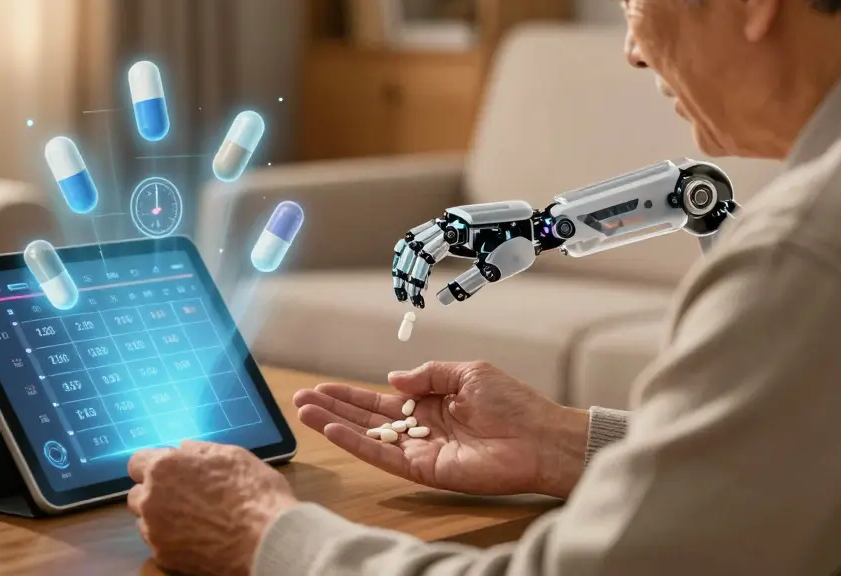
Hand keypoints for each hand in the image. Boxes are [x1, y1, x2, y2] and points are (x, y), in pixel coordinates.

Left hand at [128, 440, 298, 575]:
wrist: (266, 539)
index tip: (168, 472)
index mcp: (164, 468)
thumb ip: (199, 451)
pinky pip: (159, 544)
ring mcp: (155, 531)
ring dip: (162, 518)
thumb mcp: (231, 455)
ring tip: (193, 520)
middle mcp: (151, 499)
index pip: (136, 463)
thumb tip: (184, 449)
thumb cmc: (253, 492)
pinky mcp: (164, 557)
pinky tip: (198, 538)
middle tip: (184, 498)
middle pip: (137, 495)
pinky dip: (173, 541)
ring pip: (146, 521)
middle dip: (155, 494)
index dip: (153, 466)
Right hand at [294, 361, 589, 498]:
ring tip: (306, 413)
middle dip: (333, 409)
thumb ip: (428, 374)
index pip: (380, 400)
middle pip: (367, 418)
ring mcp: (421, 449)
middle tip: (301, 400)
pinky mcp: (426, 470)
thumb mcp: (468, 372)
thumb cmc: (514, 403)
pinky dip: (358, 446)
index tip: (322, 388)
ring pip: (369, 438)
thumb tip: (392, 378)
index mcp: (431, 403)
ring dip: (336, 425)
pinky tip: (335, 432)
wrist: (540, 436)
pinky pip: (385, 457)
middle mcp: (421, 428)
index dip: (350, 394)